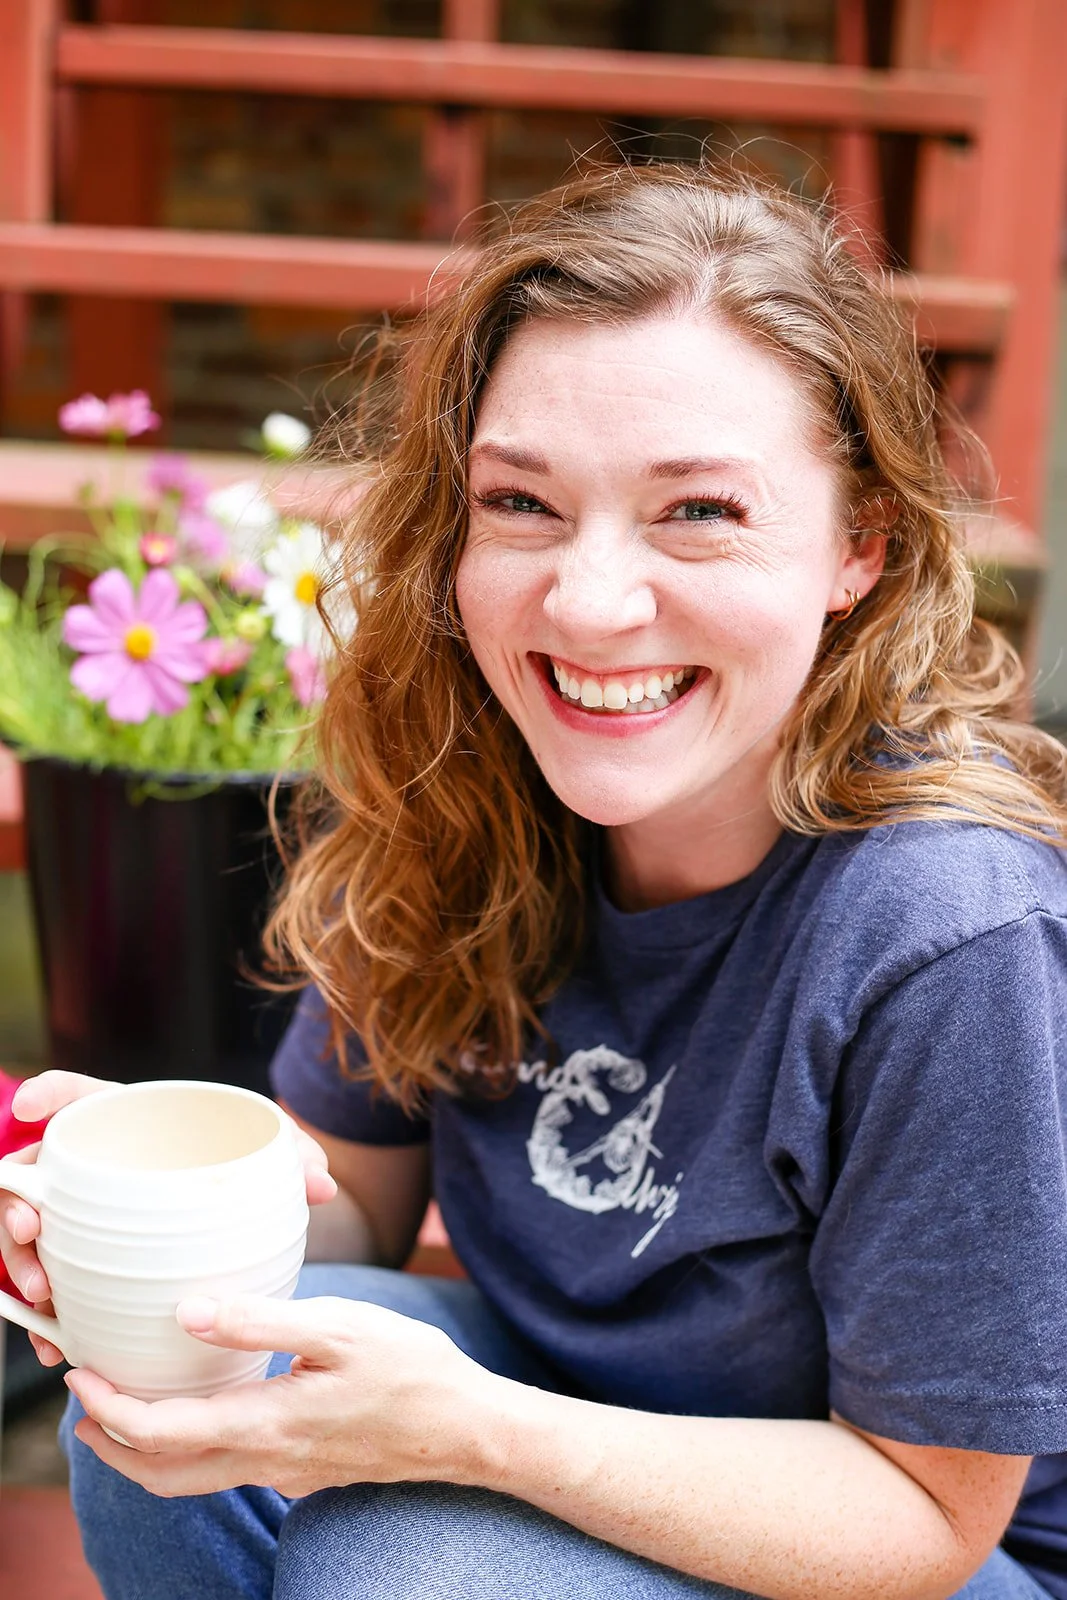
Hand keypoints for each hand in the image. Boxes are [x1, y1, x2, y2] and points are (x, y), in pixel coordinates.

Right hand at [1, 1072, 336, 1368]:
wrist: (241, 1222)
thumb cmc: (247, 1173)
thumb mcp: (274, 1160)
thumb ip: (297, 1161)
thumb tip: (320, 1186)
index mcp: (133, 1124)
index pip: (81, 1096)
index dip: (51, 1094)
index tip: (30, 1105)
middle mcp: (92, 1170)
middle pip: (33, 1173)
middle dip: (17, 1203)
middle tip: (30, 1234)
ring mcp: (79, 1220)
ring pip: (28, 1234)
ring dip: (19, 1265)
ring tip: (42, 1297)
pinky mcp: (83, 1266)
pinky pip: (50, 1288)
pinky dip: (46, 1319)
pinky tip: (54, 1344)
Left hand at [66, 1293, 491, 1498]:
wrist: (467, 1429)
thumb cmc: (411, 1370)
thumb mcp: (340, 1327)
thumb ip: (261, 1319)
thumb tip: (188, 1312)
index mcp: (265, 1425)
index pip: (158, 1434)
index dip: (108, 1410)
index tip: (80, 1375)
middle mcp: (265, 1460)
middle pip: (162, 1475)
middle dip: (110, 1445)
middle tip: (83, 1401)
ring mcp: (285, 1472)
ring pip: (193, 1479)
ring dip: (146, 1451)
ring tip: (126, 1406)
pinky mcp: (303, 1468)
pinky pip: (227, 1468)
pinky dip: (192, 1446)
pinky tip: (206, 1403)